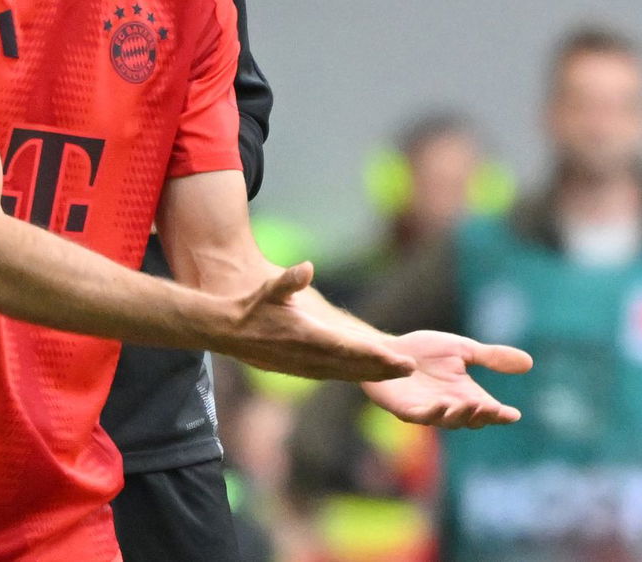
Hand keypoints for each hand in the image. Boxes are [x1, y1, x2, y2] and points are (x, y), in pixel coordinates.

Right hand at [219, 264, 417, 380]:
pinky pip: (341, 374)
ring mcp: (309, 368)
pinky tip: (376, 373)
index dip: (377, 356)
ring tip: (402, 372)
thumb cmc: (251, 309)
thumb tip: (307, 268)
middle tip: (412, 369)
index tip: (399, 360)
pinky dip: (360, 374)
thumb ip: (289, 281)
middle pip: (356, 367)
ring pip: (350, 373)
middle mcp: (311, 358)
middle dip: (385, 368)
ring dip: (376, 374)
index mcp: (307, 339)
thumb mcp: (269, 290)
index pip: (349, 351)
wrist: (229, 334)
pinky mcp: (307, 370)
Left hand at [363, 330, 532, 428]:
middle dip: (482, 416)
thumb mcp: (462, 349)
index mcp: (466, 394)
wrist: (388, 348)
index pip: (488, 410)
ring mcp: (428, 410)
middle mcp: (450, 406)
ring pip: (448, 421)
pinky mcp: (406, 410)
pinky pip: (421, 416)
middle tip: (492, 408)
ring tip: (471, 404)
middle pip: (471, 419)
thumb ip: (491, 357)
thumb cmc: (424, 351)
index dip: (500, 415)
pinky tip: (440, 404)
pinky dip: (432, 412)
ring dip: (460, 415)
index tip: (514, 414)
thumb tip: (529, 362)